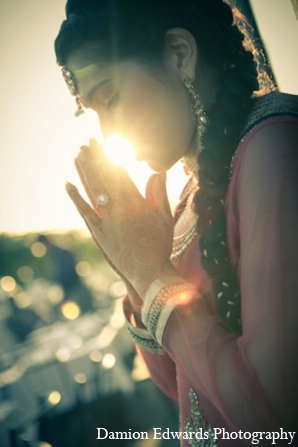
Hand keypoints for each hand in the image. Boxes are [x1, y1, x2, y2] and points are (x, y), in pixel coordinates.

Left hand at [66, 138, 176, 297]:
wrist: (149, 272)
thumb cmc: (160, 245)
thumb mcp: (165, 217)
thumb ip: (159, 193)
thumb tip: (158, 171)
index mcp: (136, 202)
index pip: (120, 173)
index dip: (110, 157)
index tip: (104, 143)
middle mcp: (119, 208)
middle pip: (104, 177)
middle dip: (95, 158)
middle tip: (88, 141)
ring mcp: (106, 220)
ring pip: (93, 189)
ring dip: (84, 170)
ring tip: (78, 154)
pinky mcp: (98, 233)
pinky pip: (84, 212)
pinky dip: (75, 197)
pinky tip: (68, 183)